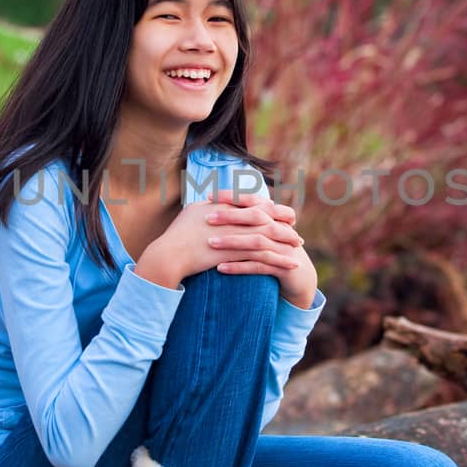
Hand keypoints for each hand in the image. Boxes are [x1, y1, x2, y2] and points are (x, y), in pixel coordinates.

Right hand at [139, 193, 314, 302]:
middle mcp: (231, 216)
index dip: (271, 208)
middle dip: (284, 223)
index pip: (254, 202)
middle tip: (297, 231)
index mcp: (223, 205)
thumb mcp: (193, 213)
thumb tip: (213, 202)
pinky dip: (280, 259)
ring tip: (298, 248)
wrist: (168, 255)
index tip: (284, 213)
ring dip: (285, 241)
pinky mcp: (235, 252)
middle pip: (266, 216)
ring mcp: (234, 234)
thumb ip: (207, 206)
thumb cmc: (176, 237)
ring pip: (268, 235)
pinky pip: (264, 255)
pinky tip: (292, 264)